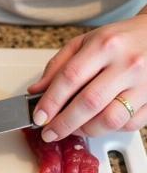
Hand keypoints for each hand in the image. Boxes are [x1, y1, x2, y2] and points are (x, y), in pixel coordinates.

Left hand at [27, 14, 146, 140]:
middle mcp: (127, 65)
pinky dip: (110, 129)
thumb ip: (58, 66)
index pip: (70, 77)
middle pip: (89, 102)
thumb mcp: (84, 42)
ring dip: (86, 130)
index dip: (51, 101)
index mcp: (104, 46)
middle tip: (49, 132)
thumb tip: (36, 91)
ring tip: (72, 129)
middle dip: (63, 123)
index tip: (38, 116)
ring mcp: (144, 84)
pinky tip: (98, 123)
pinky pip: (130, 124)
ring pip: (111, 119)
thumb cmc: (118, 40)